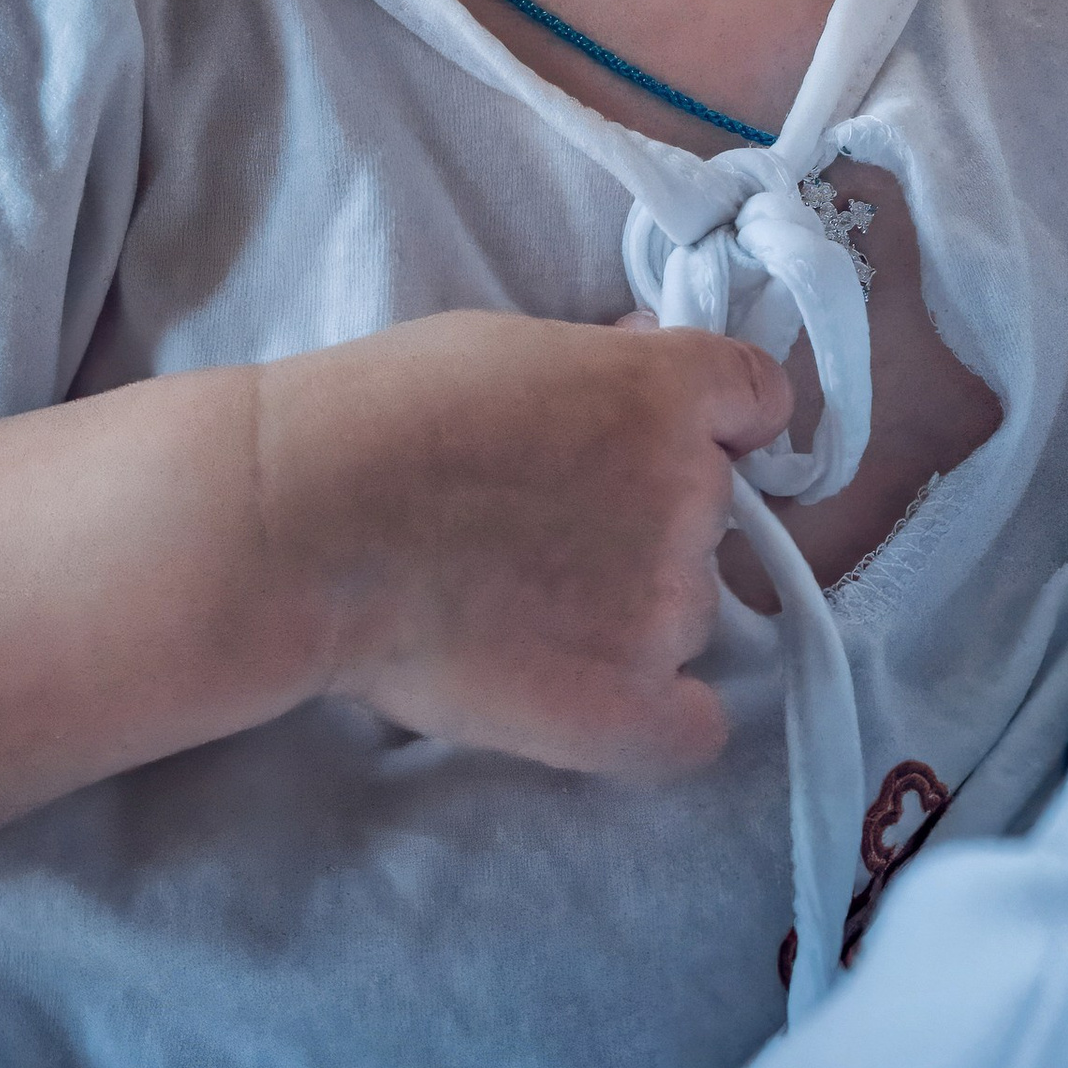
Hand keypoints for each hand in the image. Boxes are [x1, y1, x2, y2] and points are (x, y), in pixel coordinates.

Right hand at [256, 311, 792, 777]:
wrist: (308, 522)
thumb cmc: (389, 412)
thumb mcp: (516, 342)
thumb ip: (606, 363)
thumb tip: (645, 357)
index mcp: (669, 392)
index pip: (759, 402)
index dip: (716, 423)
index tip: (670, 439)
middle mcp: (692, 494)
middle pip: (714, 511)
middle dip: (649, 517)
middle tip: (549, 527)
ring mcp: (667, 605)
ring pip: (690, 611)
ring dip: (633, 608)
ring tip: (524, 605)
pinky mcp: (628, 704)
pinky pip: (697, 725)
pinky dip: (661, 714)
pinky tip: (598, 693)